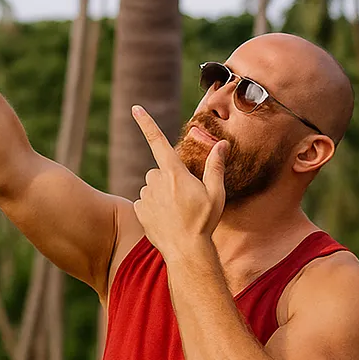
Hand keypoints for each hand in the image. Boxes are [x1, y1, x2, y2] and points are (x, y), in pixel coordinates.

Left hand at [131, 105, 226, 261]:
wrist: (186, 250)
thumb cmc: (204, 221)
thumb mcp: (216, 193)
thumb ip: (216, 166)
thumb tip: (222, 144)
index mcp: (174, 173)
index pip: (157, 141)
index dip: (146, 123)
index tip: (136, 108)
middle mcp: (156, 181)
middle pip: (158, 170)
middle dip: (168, 178)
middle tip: (184, 197)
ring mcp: (145, 196)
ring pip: (151, 186)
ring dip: (160, 193)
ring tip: (176, 211)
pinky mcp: (139, 210)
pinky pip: (144, 202)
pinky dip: (153, 207)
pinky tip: (165, 219)